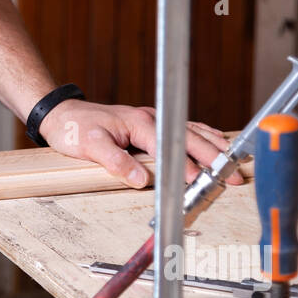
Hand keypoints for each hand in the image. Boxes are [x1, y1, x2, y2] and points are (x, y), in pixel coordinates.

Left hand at [37, 99, 244, 188]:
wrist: (64, 115)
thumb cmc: (75, 128)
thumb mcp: (89, 146)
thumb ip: (115, 161)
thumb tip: (139, 179)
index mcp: (139, 123)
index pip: (169, 146)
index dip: (186, 165)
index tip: (200, 181)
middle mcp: (150, 118)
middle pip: (189, 137)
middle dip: (213, 157)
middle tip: (232, 177)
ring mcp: (153, 119)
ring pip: (191, 131)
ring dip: (214, 146)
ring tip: (234, 161)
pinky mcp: (151, 124)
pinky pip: (184, 129)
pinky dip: (203, 136)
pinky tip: (215, 141)